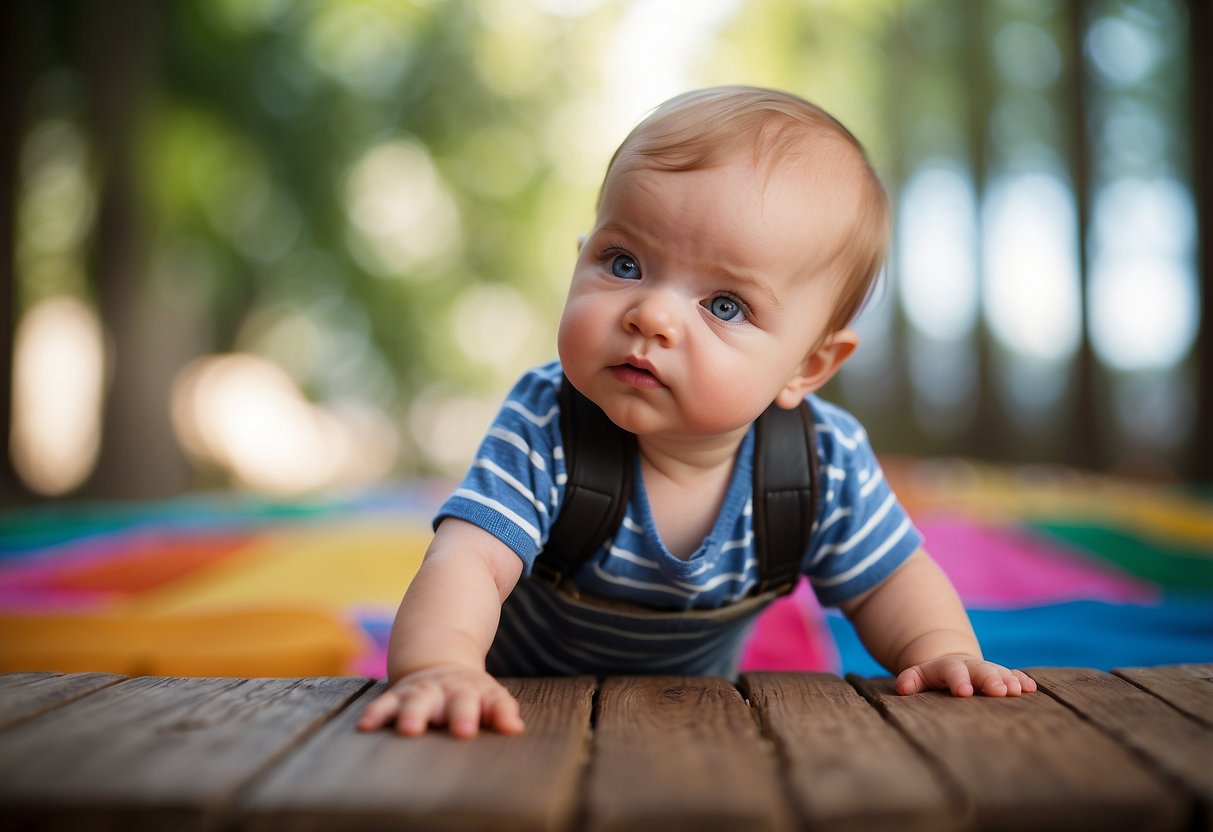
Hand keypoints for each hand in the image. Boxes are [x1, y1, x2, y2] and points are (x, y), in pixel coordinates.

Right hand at [356, 664, 524, 737]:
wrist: (439, 664)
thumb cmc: (469, 692)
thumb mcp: (490, 697)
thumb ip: (501, 711)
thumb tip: (515, 728)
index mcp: (478, 692)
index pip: (493, 702)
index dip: (500, 714)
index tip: (507, 727)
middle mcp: (451, 691)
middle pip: (459, 702)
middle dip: (461, 715)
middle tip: (464, 730)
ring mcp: (424, 692)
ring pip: (419, 702)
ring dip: (414, 714)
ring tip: (410, 729)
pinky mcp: (398, 696)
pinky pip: (385, 704)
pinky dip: (376, 713)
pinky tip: (365, 725)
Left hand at [895, 654, 1037, 697]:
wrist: (951, 664)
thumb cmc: (931, 678)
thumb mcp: (918, 676)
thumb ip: (911, 679)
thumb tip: (903, 687)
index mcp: (948, 667)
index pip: (952, 671)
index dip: (958, 680)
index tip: (964, 692)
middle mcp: (970, 667)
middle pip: (981, 670)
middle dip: (990, 679)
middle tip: (999, 692)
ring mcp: (987, 671)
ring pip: (999, 673)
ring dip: (1009, 681)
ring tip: (1017, 691)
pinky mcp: (1000, 676)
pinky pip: (1013, 676)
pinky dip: (1021, 680)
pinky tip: (1031, 688)